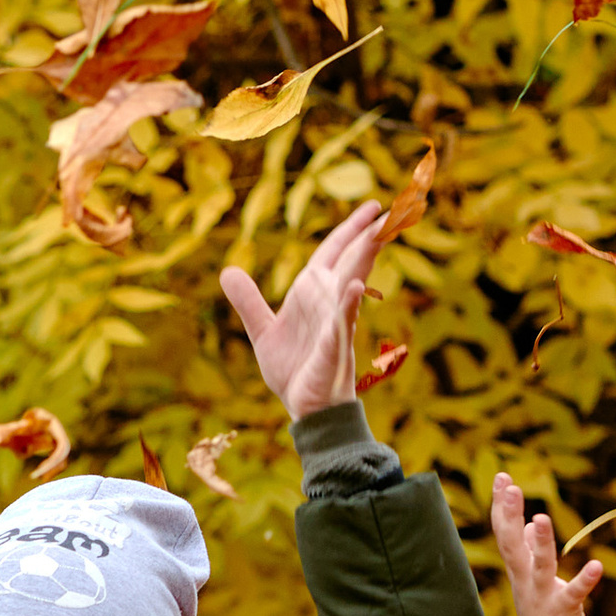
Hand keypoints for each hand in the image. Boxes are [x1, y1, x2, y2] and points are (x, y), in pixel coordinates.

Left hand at [221, 201, 386, 418]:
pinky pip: (342, 321)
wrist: (304, 406)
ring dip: (366, 257)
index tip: (373, 209)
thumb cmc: (293, 370)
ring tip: (381, 232)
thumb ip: (247, 300)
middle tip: (389, 210)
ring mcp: (335, 321)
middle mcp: (329, 301)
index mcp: (312, 293)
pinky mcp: (333, 345)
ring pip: (352, 281)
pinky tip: (355, 286)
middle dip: (368, 235)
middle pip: (351, 259)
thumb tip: (227, 270)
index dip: (351, 229)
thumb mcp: (262, 330)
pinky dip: (348, 303)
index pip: (334, 251)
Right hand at [490, 474, 600, 615]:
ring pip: (540, 567)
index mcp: (519, 572)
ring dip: (539, 543)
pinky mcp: (565, 611)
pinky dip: (585, 580)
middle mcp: (526, 582)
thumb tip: (525, 524)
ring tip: (539, 518)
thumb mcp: (531, 583)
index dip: (501, 507)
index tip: (501, 477)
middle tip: (509, 487)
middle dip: (508, 516)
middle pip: (512, 545)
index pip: (504, 534)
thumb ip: (527, 553)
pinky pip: (575, 593)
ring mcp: (544, 597)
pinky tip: (596, 566)